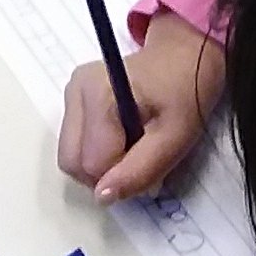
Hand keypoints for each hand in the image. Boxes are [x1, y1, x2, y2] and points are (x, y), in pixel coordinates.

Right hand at [56, 8, 220, 200]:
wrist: (184, 57)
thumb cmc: (185, 93)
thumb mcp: (175, 138)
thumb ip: (140, 170)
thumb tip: (102, 197)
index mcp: (99, 93)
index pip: (93, 164)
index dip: (122, 173)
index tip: (149, 157)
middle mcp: (77, 89)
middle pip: (72, 161)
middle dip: (105, 173)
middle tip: (139, 155)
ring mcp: (72, 91)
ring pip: (71, 156)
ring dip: (101, 163)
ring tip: (132, 143)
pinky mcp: (73, 97)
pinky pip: (75, 143)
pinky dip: (97, 151)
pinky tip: (121, 135)